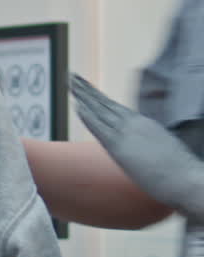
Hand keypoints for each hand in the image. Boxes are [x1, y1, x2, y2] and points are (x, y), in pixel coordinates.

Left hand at [70, 73, 203, 219]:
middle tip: (74, 76)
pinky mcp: (120, 147)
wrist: (186, 180)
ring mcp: (127, 133)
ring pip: (100, 109)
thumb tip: (144, 154)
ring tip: (70, 82)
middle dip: (88, 90)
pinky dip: (87, 115)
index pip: (116, 109)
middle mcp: (135, 124)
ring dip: (83, 95)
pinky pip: (99, 127)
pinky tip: (76, 105)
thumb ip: (149, 148)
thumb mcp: (163, 153)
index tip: (88, 90)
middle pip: (106, 103)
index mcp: (145, 125)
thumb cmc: (179, 173)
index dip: (100, 99)